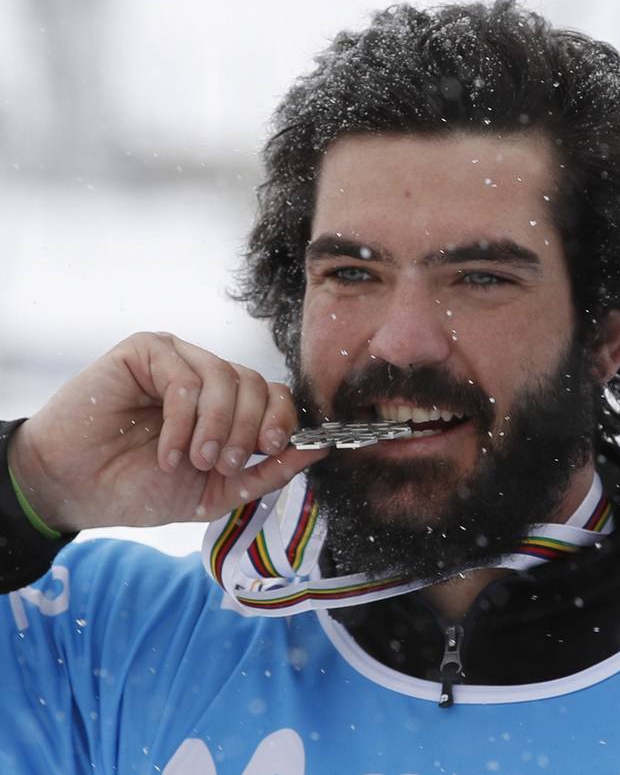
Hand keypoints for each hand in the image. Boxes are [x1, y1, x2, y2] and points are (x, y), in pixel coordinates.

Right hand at [5, 332, 325, 531]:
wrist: (77, 489)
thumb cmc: (142, 487)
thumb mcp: (218, 489)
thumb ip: (269, 470)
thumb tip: (321, 449)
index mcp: (228, 405)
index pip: (276, 395)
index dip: (283, 419)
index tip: (274, 448)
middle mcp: (207, 375)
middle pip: (258, 384)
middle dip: (249, 429)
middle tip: (222, 463)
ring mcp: (178, 359)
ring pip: (227, 378)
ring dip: (217, 428)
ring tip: (193, 460)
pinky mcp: (146, 351)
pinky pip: (185, 379)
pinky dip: (183, 421)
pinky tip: (168, 451)